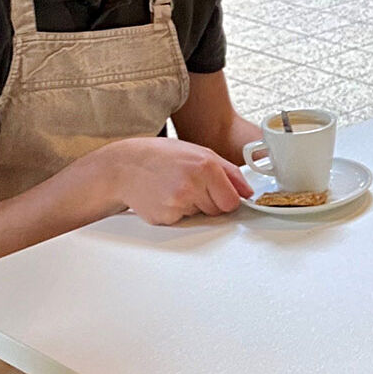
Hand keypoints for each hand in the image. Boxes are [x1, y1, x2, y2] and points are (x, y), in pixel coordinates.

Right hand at [101, 137, 252, 224]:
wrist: (125, 165)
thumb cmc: (162, 156)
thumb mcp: (199, 152)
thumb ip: (229, 172)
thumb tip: (248, 192)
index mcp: (206, 166)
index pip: (232, 201)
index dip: (227, 199)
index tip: (219, 194)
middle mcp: (192, 185)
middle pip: (217, 210)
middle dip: (208, 201)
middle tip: (189, 185)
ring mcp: (177, 203)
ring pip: (199, 216)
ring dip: (191, 206)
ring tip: (174, 187)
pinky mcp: (164, 217)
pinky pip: (180, 221)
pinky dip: (175, 212)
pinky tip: (163, 196)